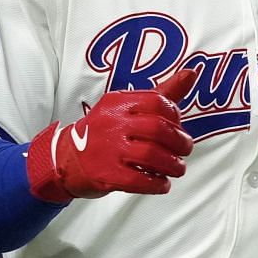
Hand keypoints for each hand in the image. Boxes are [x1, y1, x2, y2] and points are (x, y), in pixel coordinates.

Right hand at [26, 66, 197, 203]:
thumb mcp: (127, 107)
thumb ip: (162, 93)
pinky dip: (158, 184)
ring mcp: (107, 150)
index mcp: (117, 102)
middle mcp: (111, 123)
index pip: (157, 102)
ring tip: (177, 168)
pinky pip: (140, 181)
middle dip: (180, 142)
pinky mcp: (105, 174)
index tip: (179, 126)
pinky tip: (163, 183)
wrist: (66, 159)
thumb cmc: (106, 131)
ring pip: (152, 156)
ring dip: (173, 165)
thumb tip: (191, 73)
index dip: (176, 116)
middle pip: (158, 130)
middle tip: (185, 150)